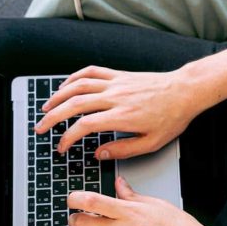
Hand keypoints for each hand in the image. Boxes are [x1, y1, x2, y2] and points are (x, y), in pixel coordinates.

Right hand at [34, 65, 199, 159]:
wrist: (185, 91)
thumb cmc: (172, 117)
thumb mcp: (152, 143)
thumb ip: (123, 149)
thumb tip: (100, 154)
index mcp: (121, 116)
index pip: (83, 126)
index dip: (67, 138)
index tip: (62, 147)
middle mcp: (115, 97)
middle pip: (73, 104)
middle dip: (52, 117)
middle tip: (41, 128)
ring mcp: (116, 83)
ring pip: (78, 85)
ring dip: (57, 96)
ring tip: (46, 107)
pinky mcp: (119, 75)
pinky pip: (91, 72)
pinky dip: (74, 78)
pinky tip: (66, 86)